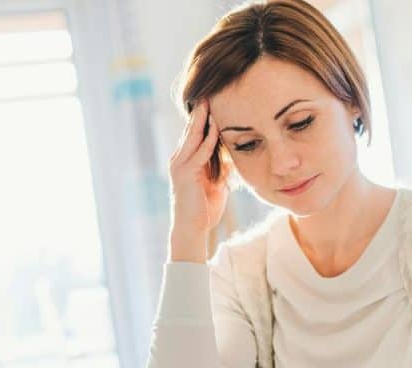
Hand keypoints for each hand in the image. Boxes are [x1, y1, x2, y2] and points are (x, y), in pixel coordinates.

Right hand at [167, 99, 228, 261]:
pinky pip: (199, 152)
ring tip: (209, 101)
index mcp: (185, 161)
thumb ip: (221, 168)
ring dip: (202, 119)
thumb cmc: (205, 210)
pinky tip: (216, 127)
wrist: (193, 230)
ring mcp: (180, 166)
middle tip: (208, 92)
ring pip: (192, 137)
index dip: (202, 119)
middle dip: (200, 112)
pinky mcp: (185, 174)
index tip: (212, 102)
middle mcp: (179, 160)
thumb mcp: (217, 183)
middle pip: (191, 131)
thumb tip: (232, 156)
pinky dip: (208, 139)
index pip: (194, 135)